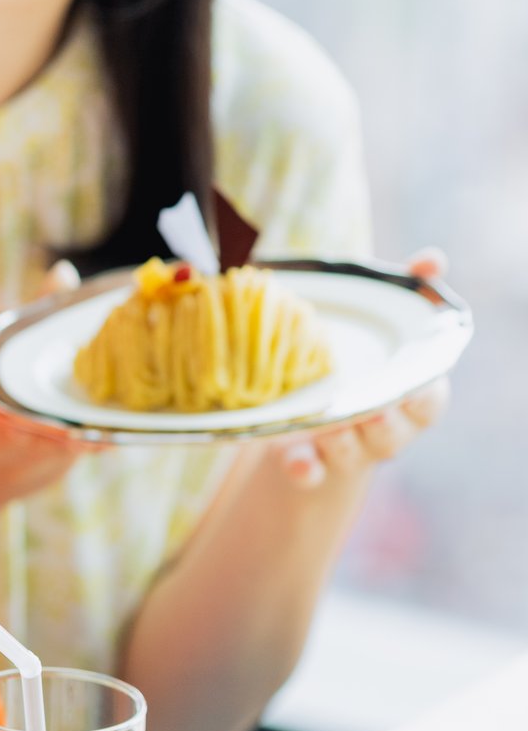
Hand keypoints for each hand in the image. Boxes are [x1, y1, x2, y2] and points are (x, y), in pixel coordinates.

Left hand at [276, 248, 448, 488]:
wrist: (311, 413)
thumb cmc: (355, 362)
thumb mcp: (376, 326)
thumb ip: (404, 293)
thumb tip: (433, 258)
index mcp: (406, 398)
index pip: (429, 402)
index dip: (426, 397)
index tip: (416, 387)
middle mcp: (383, 428)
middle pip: (393, 433)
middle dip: (384, 425)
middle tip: (371, 411)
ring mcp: (347, 449)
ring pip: (353, 454)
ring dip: (342, 443)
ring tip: (329, 429)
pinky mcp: (308, 462)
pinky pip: (309, 472)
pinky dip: (304, 469)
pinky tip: (296, 463)